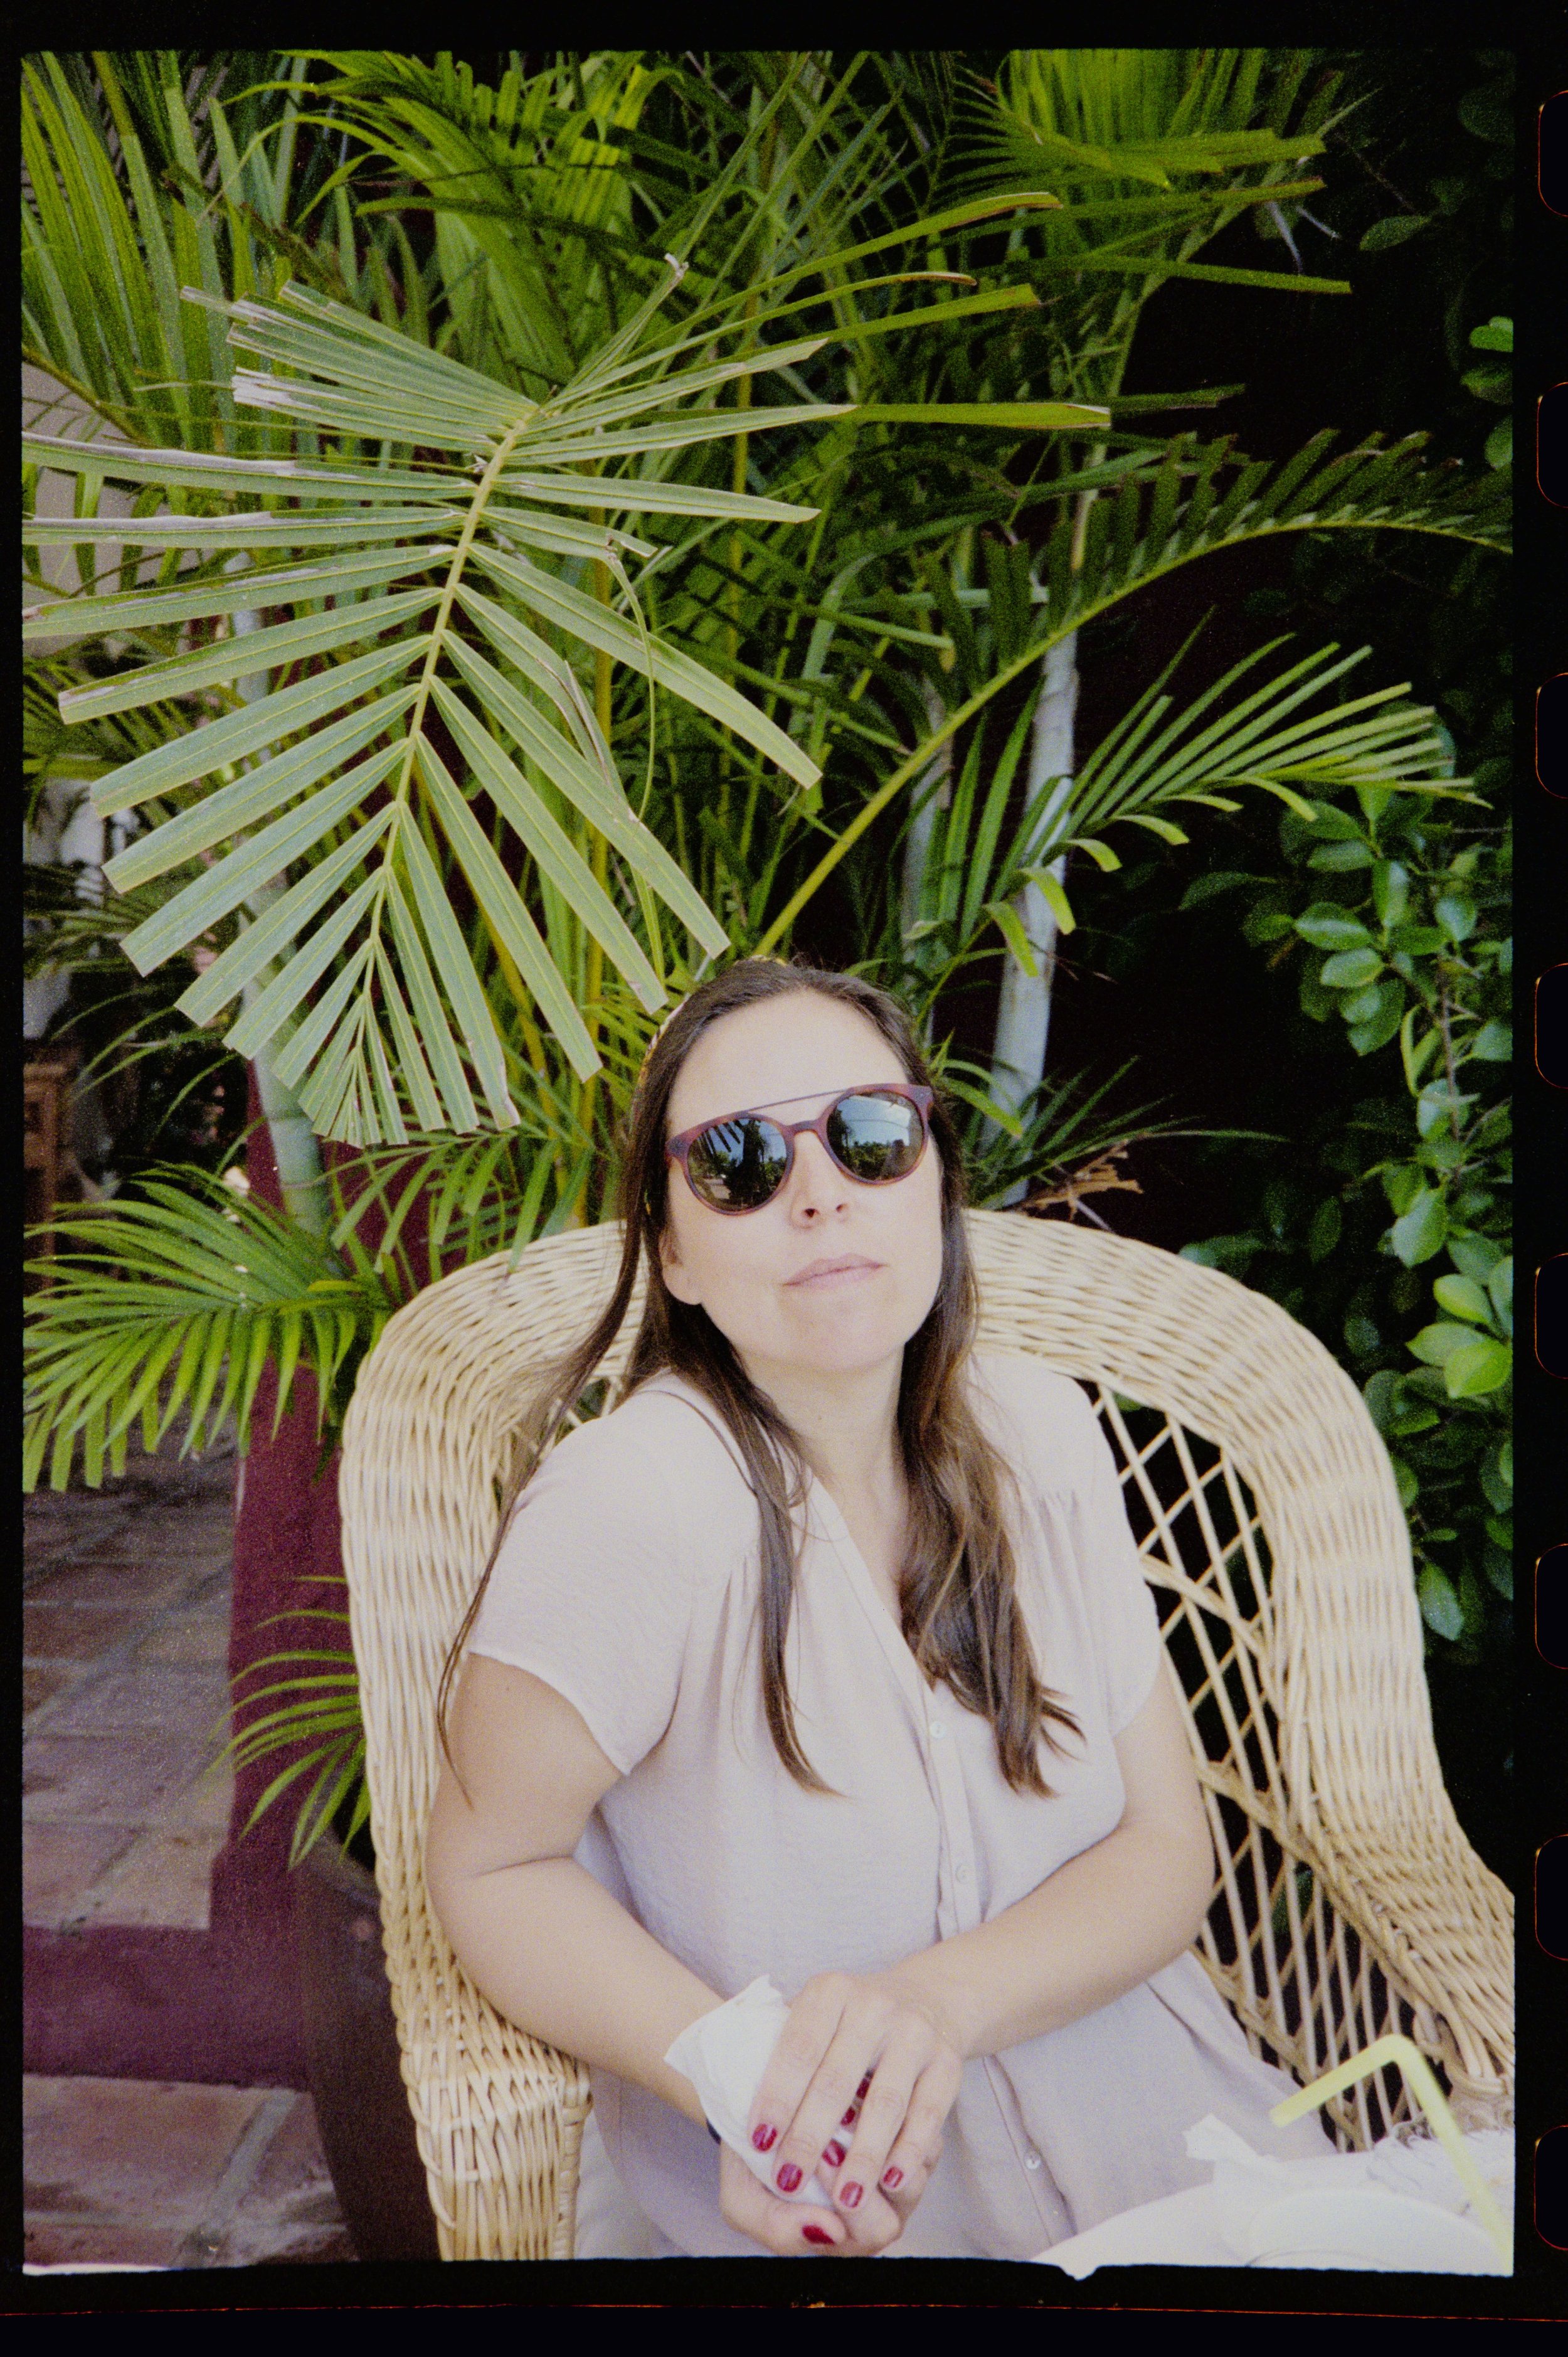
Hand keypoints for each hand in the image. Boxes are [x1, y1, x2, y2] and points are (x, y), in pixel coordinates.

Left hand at [742, 1969, 962, 2250]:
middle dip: (809, 2137)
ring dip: (862, 2156)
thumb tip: (757, 2127)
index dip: (776, 2096)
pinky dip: (908, 2151)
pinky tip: (890, 2182)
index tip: (758, 2142)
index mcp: (829, 1991)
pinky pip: (927, 2113)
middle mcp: (872, 2005)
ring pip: (884, 2103)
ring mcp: (914, 2032)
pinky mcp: (947, 2062)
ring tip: (843, 2200)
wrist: (927, 1999)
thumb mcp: (817, 2019)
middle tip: (787, 2182)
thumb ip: (788, 2059)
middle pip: (835, 2080)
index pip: (797, 2048)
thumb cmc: (851, 2026)